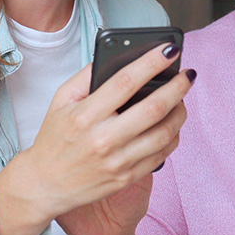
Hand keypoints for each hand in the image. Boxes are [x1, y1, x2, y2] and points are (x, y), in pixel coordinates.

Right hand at [0, 43, 193, 234]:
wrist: (46, 184)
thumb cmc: (54, 138)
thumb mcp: (61, 100)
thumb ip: (86, 76)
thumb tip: (116, 56)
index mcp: (85, 115)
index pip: (125, 82)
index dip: (151, 63)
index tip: (169, 49)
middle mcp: (103, 139)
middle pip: (153, 108)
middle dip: (177, 87)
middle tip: (188, 74)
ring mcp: (118, 161)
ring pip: (164, 133)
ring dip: (180, 111)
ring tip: (182, 98)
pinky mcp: (127, 177)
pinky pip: (162, 154)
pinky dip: (173, 135)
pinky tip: (173, 123)